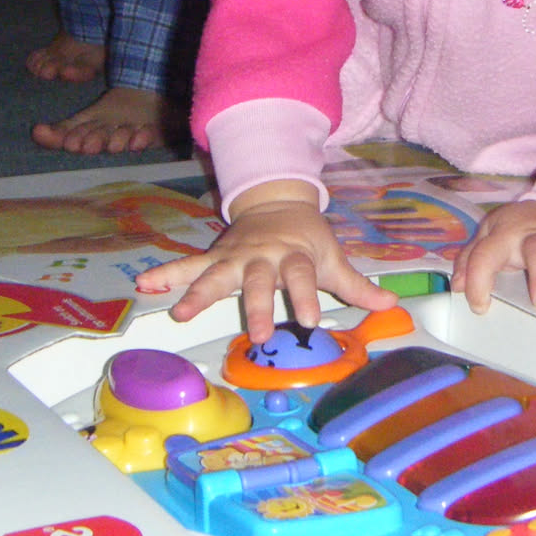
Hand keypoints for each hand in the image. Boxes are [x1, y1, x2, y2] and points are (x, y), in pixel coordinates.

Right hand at [133, 198, 397, 343]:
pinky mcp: (214, 257)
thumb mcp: (332, 257)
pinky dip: (166, 274)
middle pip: (258, 281)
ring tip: (180, 311)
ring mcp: (235, 256)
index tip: (311, 322)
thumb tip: (391, 305)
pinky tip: (144, 285)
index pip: (302, 276)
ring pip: (215, 274)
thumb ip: (356, 285)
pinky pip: (187, 266)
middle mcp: (262, 256)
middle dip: (256, 306)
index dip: (307, 297)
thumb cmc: (305, 237)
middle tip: (256, 334)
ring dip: (197, 292)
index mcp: (294, 255)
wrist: (275, 201)